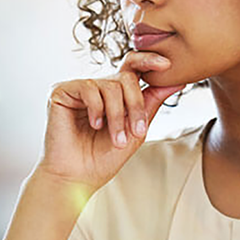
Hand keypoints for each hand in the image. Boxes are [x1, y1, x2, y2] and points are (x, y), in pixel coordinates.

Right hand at [33, 51, 184, 191]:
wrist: (77, 178)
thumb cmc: (104, 158)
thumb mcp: (137, 129)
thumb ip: (152, 103)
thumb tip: (177, 82)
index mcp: (116, 93)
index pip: (133, 67)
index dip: (150, 60)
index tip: (168, 65)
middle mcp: (98, 86)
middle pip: (127, 78)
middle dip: (136, 105)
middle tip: (138, 131)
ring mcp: (80, 88)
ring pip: (111, 86)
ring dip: (118, 116)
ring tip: (117, 139)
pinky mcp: (62, 91)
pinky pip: (89, 88)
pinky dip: (97, 109)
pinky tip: (94, 125)